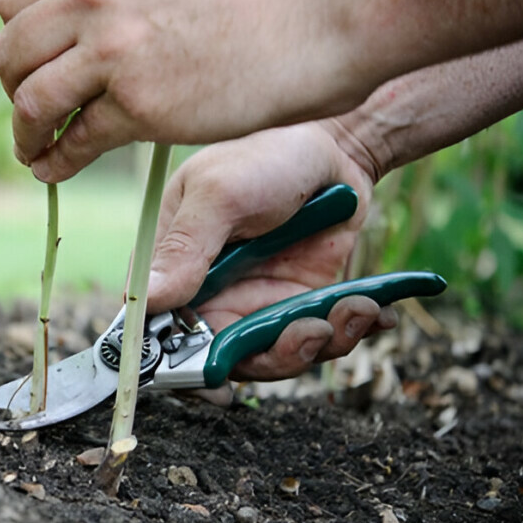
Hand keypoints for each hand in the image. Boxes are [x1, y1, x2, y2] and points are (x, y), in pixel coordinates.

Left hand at [0, 0, 365, 182]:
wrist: (322, 10)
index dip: (19, 34)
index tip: (31, 59)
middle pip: (11, 52)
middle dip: (13, 86)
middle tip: (31, 108)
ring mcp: (114, 51)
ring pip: (30, 101)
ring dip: (26, 133)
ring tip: (34, 150)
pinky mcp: (140, 105)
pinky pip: (76, 141)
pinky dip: (57, 162)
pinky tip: (55, 170)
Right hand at [147, 120, 392, 390]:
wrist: (335, 148)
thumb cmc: (265, 155)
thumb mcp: (219, 194)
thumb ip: (184, 247)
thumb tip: (149, 300)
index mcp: (170, 266)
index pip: (155, 332)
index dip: (178, 365)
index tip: (215, 374)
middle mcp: (206, 294)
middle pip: (221, 359)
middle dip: (271, 357)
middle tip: (312, 333)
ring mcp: (253, 303)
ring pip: (273, 358)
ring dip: (318, 345)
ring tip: (353, 310)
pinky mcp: (296, 306)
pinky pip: (316, 340)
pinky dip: (347, 332)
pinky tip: (373, 309)